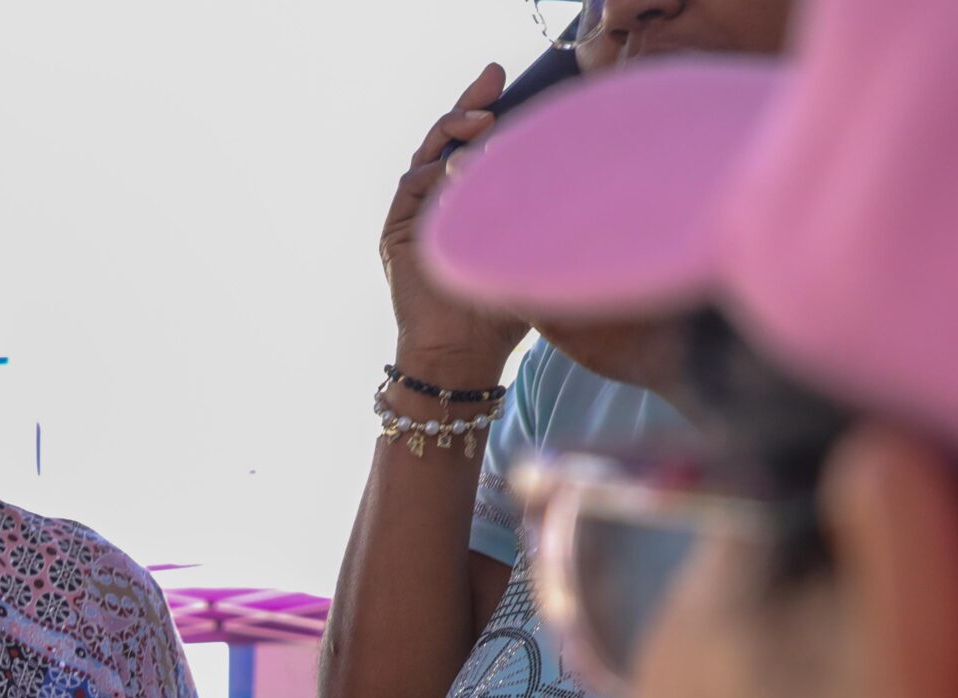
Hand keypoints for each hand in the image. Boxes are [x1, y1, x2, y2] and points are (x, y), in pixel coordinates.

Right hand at [382, 65, 530, 384]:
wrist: (461, 357)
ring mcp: (414, 217)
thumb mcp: (530, 250)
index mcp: (469, 204)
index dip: (490, 110)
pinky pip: (411, 186)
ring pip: (427, 156)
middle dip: (468, 106)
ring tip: (483, 120)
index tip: (512, 82)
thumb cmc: (502, 312)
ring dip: (452, 133)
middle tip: (493, 79)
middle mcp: (437, 204)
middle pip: (447, 140)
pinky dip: (434, 171)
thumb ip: (535, 210)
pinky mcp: (395, 233)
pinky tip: (459, 166)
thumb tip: (561, 159)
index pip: (476, 146)